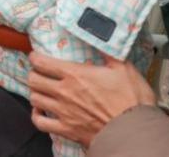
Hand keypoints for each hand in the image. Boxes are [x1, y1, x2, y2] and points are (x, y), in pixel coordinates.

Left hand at [27, 52, 156, 147]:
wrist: (135, 130)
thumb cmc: (131, 100)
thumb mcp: (124, 68)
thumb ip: (108, 52)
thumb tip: (101, 37)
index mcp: (75, 75)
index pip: (42, 62)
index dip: (35, 57)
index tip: (36, 57)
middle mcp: (64, 92)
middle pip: (33, 80)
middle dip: (33, 74)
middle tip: (39, 73)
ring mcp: (63, 112)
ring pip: (34, 99)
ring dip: (35, 93)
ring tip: (41, 90)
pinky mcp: (66, 129)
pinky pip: (40, 123)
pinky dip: (37, 116)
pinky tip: (40, 111)